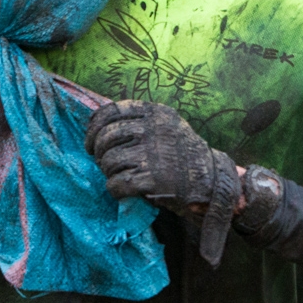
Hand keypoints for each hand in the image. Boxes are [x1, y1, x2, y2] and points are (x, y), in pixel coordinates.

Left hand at [86, 99, 244, 266]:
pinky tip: (123, 190)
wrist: (212, 181)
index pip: (110, 112)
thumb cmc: (183, 155)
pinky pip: (117, 183)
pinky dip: (115, 189)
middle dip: (100, 154)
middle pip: (106, 138)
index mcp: (155, 112)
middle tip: (106, 164)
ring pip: (109, 161)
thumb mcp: (166, 127)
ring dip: (109, 172)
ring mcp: (154, 153)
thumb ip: (138, 122)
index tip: (90, 142)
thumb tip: (97, 125)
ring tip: (120, 176)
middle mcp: (154, 129)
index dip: (93, 128)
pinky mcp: (153, 178)